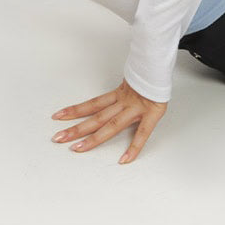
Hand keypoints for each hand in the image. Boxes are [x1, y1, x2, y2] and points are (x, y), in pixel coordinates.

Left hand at [51, 78, 167, 163]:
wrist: (166, 65)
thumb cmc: (152, 74)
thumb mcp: (134, 80)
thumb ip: (123, 89)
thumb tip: (113, 94)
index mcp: (119, 94)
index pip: (92, 104)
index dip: (74, 110)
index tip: (58, 116)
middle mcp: (124, 102)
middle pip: (95, 117)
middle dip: (76, 129)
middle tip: (58, 138)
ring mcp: (136, 109)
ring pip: (111, 126)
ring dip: (93, 138)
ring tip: (78, 149)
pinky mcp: (152, 115)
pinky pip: (142, 134)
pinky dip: (134, 147)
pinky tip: (124, 159)